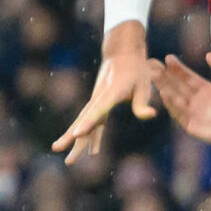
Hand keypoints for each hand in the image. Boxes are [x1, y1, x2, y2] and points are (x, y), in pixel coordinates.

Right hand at [53, 24, 155, 158]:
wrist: (123, 53)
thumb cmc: (136, 69)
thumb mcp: (144, 84)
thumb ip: (143, 102)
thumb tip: (150, 115)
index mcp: (111, 93)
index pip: (97, 110)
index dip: (88, 123)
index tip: (76, 134)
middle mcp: (99, 98)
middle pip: (84, 120)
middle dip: (72, 137)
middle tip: (60, 151)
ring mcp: (97, 101)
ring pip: (83, 122)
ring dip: (74, 139)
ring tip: (65, 157)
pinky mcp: (99, 103)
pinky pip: (92, 121)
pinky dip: (90, 135)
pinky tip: (91, 151)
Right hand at [148, 55, 210, 145]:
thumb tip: (208, 54)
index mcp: (207, 91)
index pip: (188, 78)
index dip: (178, 68)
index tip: (168, 57)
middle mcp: (198, 102)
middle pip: (178, 87)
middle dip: (164, 75)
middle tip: (151, 63)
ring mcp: (195, 115)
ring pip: (176, 98)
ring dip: (164, 86)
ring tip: (153, 74)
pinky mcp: (194, 127)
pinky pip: (180, 114)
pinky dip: (171, 104)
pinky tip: (163, 93)